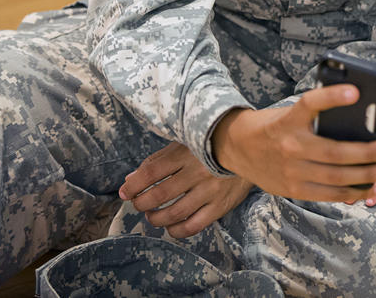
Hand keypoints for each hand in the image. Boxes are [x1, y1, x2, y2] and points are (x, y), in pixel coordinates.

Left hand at [119, 142, 251, 237]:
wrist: (249, 150)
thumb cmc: (209, 146)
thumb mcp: (183, 145)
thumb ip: (156, 161)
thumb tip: (129, 180)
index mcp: (185, 153)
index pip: (150, 172)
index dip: (133, 185)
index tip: (125, 192)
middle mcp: (196, 172)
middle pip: (158, 195)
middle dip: (141, 203)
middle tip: (138, 203)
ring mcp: (209, 191)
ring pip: (173, 214)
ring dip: (155, 218)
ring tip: (152, 215)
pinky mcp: (220, 206)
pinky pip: (193, 226)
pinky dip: (176, 230)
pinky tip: (170, 226)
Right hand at [212, 84, 375, 202]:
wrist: (237, 148)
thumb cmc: (273, 125)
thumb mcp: (288, 114)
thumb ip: (316, 119)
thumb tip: (357, 120)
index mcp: (289, 120)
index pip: (311, 103)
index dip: (332, 97)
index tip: (355, 92)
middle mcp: (290, 146)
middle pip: (335, 152)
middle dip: (366, 153)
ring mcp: (291, 171)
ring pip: (335, 178)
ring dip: (365, 176)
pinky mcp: (292, 189)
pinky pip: (327, 195)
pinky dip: (350, 193)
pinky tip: (367, 188)